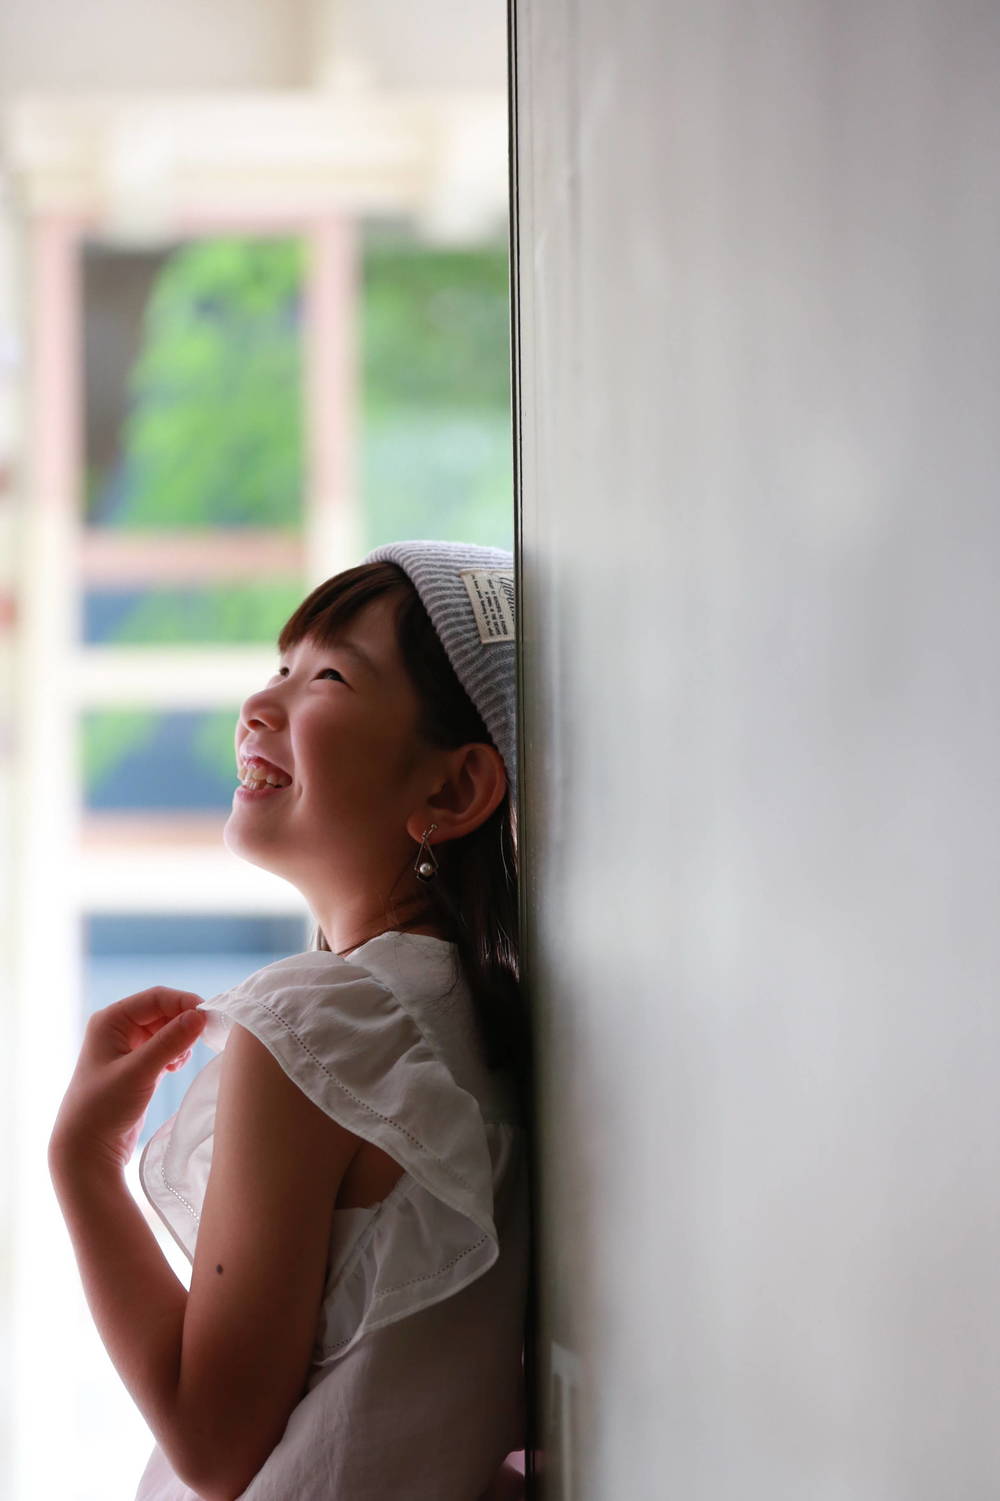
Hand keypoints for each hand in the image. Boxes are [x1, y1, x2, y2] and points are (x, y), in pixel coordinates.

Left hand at [50, 987, 207, 1175]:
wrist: (87, 1149)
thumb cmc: (103, 1108)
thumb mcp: (138, 1072)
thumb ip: (170, 1042)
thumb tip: (200, 1016)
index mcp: (110, 1021)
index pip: (156, 997)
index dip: (184, 1002)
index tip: (210, 1017)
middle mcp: (117, 1029)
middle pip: (163, 1011)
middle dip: (184, 1023)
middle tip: (201, 1041)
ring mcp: (127, 1047)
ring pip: (166, 1029)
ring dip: (181, 1040)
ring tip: (180, 1061)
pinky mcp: (137, 1066)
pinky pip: (165, 1047)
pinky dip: (176, 1053)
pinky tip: (175, 1068)